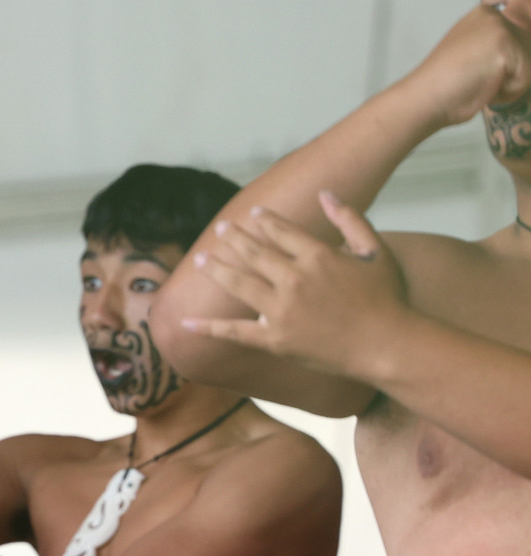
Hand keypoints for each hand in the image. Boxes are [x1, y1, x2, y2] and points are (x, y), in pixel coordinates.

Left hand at [181, 194, 408, 378]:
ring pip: (238, 283)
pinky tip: (185, 323)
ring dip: (216, 269)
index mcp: (317, 256)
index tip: (250, 215)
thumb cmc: (386, 297)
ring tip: (200, 258)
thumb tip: (326, 193)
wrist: (387, 344)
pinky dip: (208, 328)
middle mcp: (294, 279)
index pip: (281, 231)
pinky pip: (234, 332)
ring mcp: (280, 310)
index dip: (263, 221)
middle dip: (233, 239)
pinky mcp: (273, 339)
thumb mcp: (375, 250)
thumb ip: (349, 219)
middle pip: (253, 253)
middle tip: (219, 229)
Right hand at [405, 2, 530, 126]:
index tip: (483, 60)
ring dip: (508, 83)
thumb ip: (492, 44)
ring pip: (528, 63)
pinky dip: (507, 93)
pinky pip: (524, 78)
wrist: (423, 99)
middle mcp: (493, 16)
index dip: (506, 56)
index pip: (518, 32)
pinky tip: (482, 88)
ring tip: (478, 84)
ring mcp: (499, 30)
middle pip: (527, 48)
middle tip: (476, 78)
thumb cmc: (441, 85)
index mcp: (483, 14)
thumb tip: (514, 54)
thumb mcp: (469, 52)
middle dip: (509, 70)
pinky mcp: (504, 48)